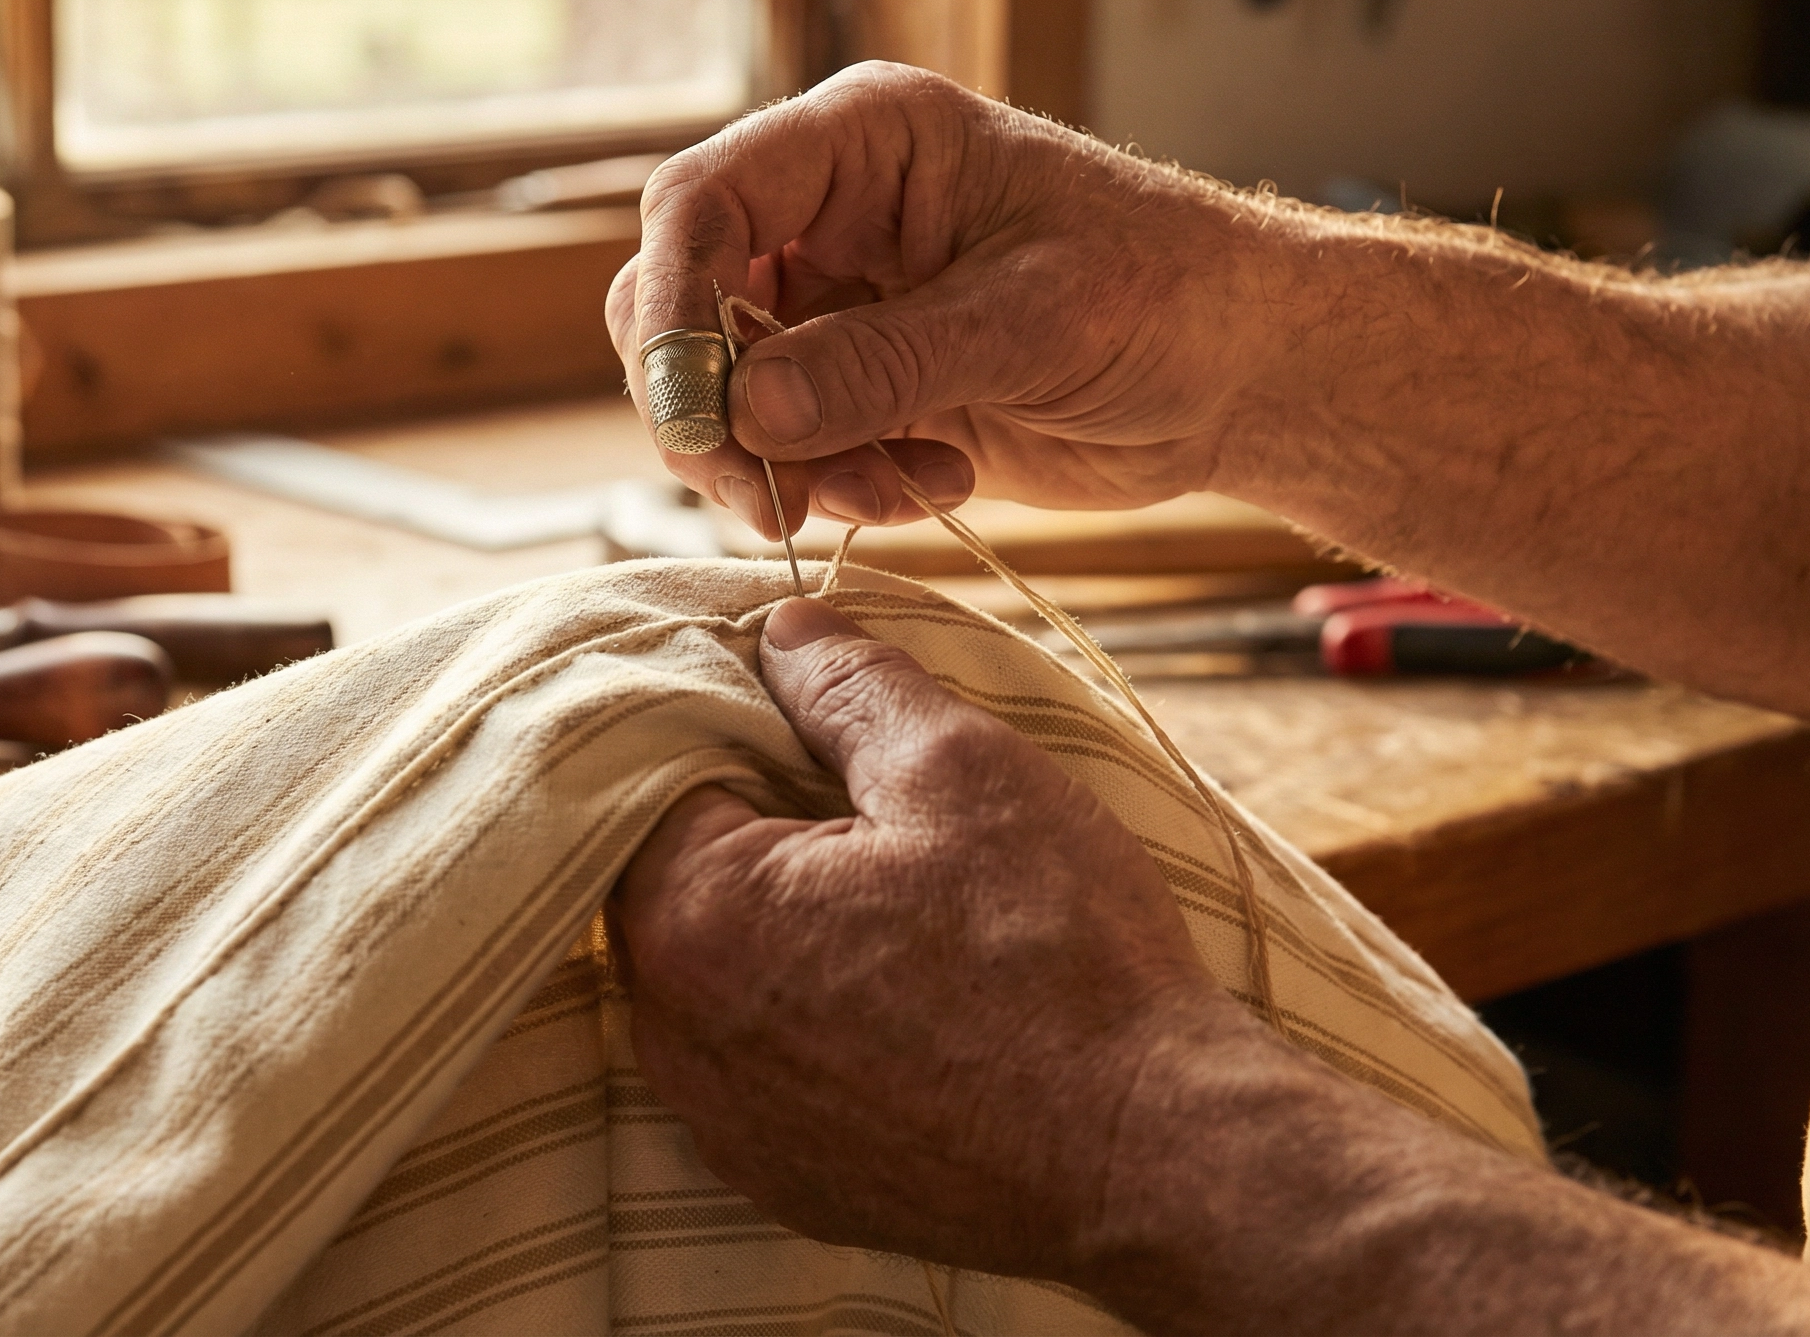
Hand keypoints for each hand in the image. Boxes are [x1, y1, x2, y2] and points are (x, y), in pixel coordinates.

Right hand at [607, 61, 1286, 537]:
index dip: (671, 301)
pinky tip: (929, 482)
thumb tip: (743, 410)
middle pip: (680, 304)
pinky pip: (784, 447)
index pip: (703, 202)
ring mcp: (837, 304)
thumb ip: (884, 364)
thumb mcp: (1033, 323)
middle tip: (769, 495)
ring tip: (893, 489)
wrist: (1243, 370)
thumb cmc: (1169, 295)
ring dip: (780, 464)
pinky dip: (831, 485)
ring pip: (722, 392)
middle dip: (711, 410)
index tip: (691, 409)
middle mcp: (828, 216)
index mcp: (865, 144)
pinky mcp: (857, 386)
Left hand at [613, 596, 1288, 1277]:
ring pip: (718, 979)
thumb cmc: (1057, 953)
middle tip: (879, 819)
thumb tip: (781, 631)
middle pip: (676, 884)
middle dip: (759, 835)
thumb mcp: (961, 768)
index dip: (742, 736)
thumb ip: (849, 685)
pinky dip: (815, 1024)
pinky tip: (910, 1006)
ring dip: (785, 933)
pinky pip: (763, 1068)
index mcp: (692, 916)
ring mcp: (723, 1121)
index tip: (827, 733)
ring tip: (904, 915)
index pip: (658, 778)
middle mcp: (674, 1033)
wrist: (1150, 1154)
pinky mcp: (781, 1178)